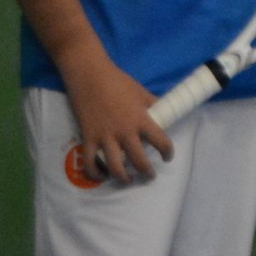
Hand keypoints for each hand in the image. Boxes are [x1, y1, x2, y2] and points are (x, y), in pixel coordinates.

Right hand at [62, 57, 172, 183]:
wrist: (90, 75)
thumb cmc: (118, 81)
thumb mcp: (141, 92)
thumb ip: (152, 104)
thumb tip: (164, 110)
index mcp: (141, 120)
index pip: (160, 142)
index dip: (167, 152)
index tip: (167, 157)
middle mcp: (125, 132)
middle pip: (139, 161)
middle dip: (146, 172)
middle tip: (149, 175)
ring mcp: (105, 137)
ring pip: (115, 167)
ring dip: (123, 178)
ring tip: (128, 180)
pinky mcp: (88, 138)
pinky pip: (91, 162)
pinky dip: (96, 173)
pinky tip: (102, 176)